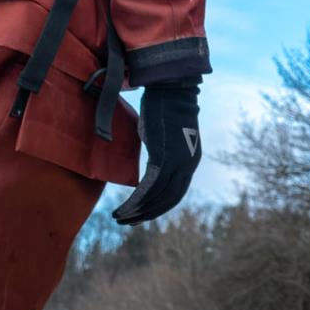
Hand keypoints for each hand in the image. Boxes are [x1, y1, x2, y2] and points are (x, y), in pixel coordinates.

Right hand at [112, 81, 201, 224]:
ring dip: (137, 211)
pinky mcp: (163, 157)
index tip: (141, 215)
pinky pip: (148, 187)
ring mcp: (177, 162)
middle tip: (127, 222)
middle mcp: (187, 165)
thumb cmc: (165, 107)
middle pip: (167, 200)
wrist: (171, 87)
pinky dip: (136, 201)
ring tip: (120, 218)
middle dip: (147, 214)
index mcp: (190, 162)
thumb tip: (151, 163)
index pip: (176, 194)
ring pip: (157, 197)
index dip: (158, 207)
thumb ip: (161, 153)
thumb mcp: (164, 136)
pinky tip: (123, 209)